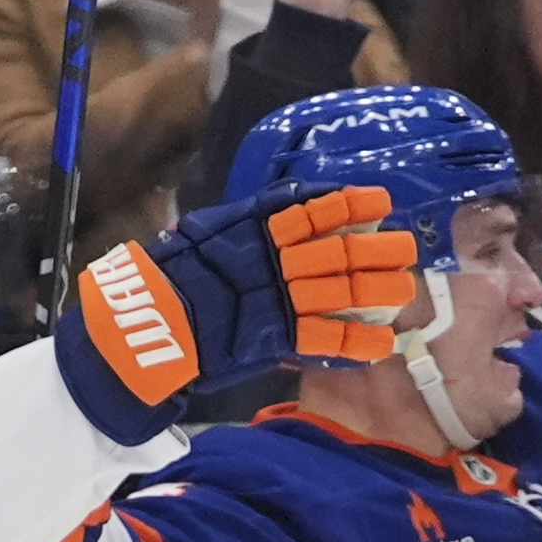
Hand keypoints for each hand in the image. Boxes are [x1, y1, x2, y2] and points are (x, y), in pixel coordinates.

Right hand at [50, 185, 421, 440]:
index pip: (303, 210)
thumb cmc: (159, 282)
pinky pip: (319, 338)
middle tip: (406, 246)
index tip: (376, 199)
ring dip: (374, 287)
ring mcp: (270, 298)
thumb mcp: (194, 239)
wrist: (134, 328)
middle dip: (373, 248)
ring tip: (405, 286)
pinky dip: (351, 342)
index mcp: (245, 230)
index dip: (342, 204)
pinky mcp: (269, 338)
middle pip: (332, 249)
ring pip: (336, 289)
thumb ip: (232, 230)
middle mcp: (265, 259)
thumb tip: (265, 217)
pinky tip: (380, 343)